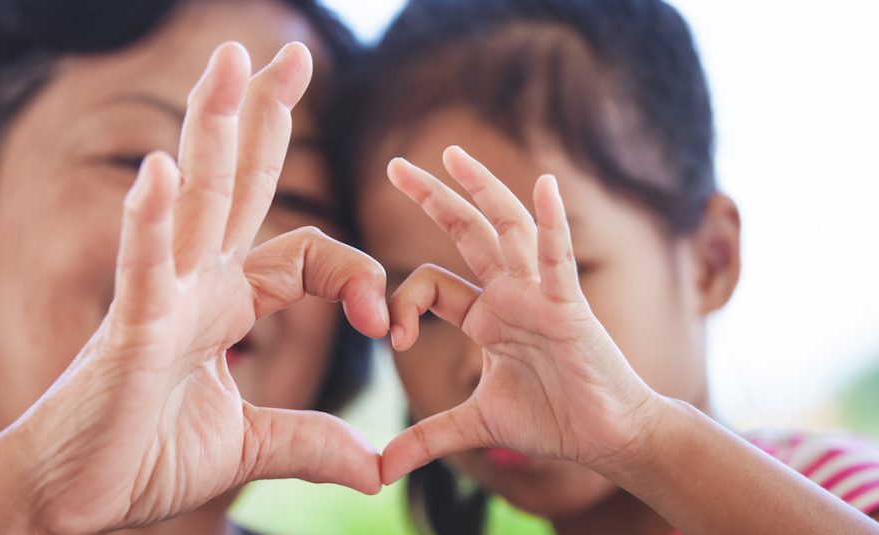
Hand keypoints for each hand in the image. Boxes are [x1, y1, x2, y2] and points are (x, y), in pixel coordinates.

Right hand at [10, 42, 386, 531]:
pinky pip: (142, 267)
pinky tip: (160, 171)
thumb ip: (311, 443)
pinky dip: (150, 220)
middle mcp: (196, 285)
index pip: (306, 255)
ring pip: (194, 202)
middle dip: (264, 118)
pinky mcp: (128, 331)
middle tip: (290, 53)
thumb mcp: (249, 448)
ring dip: (212, 128)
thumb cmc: (142, 458)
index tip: (382, 322)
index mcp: (226, 304)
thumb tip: (375, 468)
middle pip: (238, 186)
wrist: (70, 497)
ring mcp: (160, 299)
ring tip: (230, 59)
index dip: (355, 275)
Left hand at [380, 146, 662, 484]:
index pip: (431, 284)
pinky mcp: (569, 306)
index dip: (401, 302)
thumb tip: (379, 470)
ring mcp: (539, 294)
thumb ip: (427, 437)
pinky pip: (558, 258)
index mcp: (486, 315)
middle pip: (467, 232)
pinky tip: (544, 185)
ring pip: (507, 229)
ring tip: (452, 154)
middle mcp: (509, 294)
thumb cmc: (551, 420)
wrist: (606, 437)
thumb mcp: (476, 424)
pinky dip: (552, 222)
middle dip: (432, 198)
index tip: (391, 339)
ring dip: (481, 190)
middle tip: (395, 165)